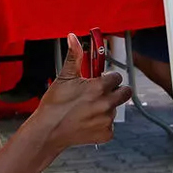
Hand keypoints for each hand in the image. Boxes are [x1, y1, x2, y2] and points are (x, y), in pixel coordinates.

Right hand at [28, 35, 131, 150]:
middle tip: (100, 93)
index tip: (100, 81)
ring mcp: (107, 120)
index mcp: (99, 87)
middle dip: (115, 91)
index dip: (108, 78)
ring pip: (115, 109)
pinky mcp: (106, 134)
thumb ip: (74, 56)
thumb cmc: (54, 105)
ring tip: (88, 109)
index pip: (117, 77)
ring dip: (107, 107)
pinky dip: (102, 124)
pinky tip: (88, 121)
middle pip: (125, 92)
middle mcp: (106, 104)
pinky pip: (110, 125)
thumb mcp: (64, 77)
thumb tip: (73, 38)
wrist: (48, 131)